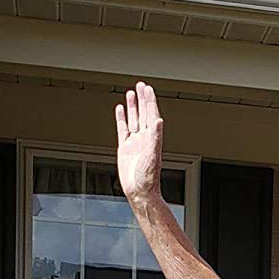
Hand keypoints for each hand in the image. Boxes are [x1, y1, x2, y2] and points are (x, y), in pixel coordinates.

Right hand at [115, 82, 163, 204]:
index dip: (150, 101)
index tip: (148, 88)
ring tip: (131, 93)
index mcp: (153, 139)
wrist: (139, 193)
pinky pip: (123, 130)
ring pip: (133, 119)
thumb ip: (155, 138)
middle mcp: (145, 139)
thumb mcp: (153, 156)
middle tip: (140, 85)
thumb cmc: (148, 179)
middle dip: (142, 99)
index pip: (152, 114)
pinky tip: (120, 110)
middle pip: (143, 113)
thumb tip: (158, 120)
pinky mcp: (124, 148)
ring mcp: (135, 143)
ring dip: (133, 106)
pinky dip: (122, 119)